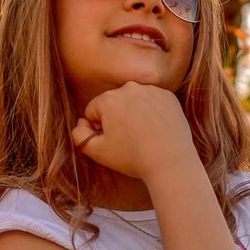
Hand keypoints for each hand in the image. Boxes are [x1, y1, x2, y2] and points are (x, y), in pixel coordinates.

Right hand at [72, 82, 198, 180]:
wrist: (170, 161)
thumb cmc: (132, 157)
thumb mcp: (98, 152)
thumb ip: (79, 136)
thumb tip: (80, 124)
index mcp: (109, 99)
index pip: (93, 110)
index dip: (99, 128)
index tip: (112, 141)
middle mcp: (129, 88)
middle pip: (113, 103)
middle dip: (116, 119)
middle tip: (128, 140)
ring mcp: (151, 90)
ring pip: (133, 101)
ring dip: (134, 114)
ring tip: (143, 136)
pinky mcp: (168, 96)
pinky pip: (152, 101)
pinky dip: (152, 113)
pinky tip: (156, 129)